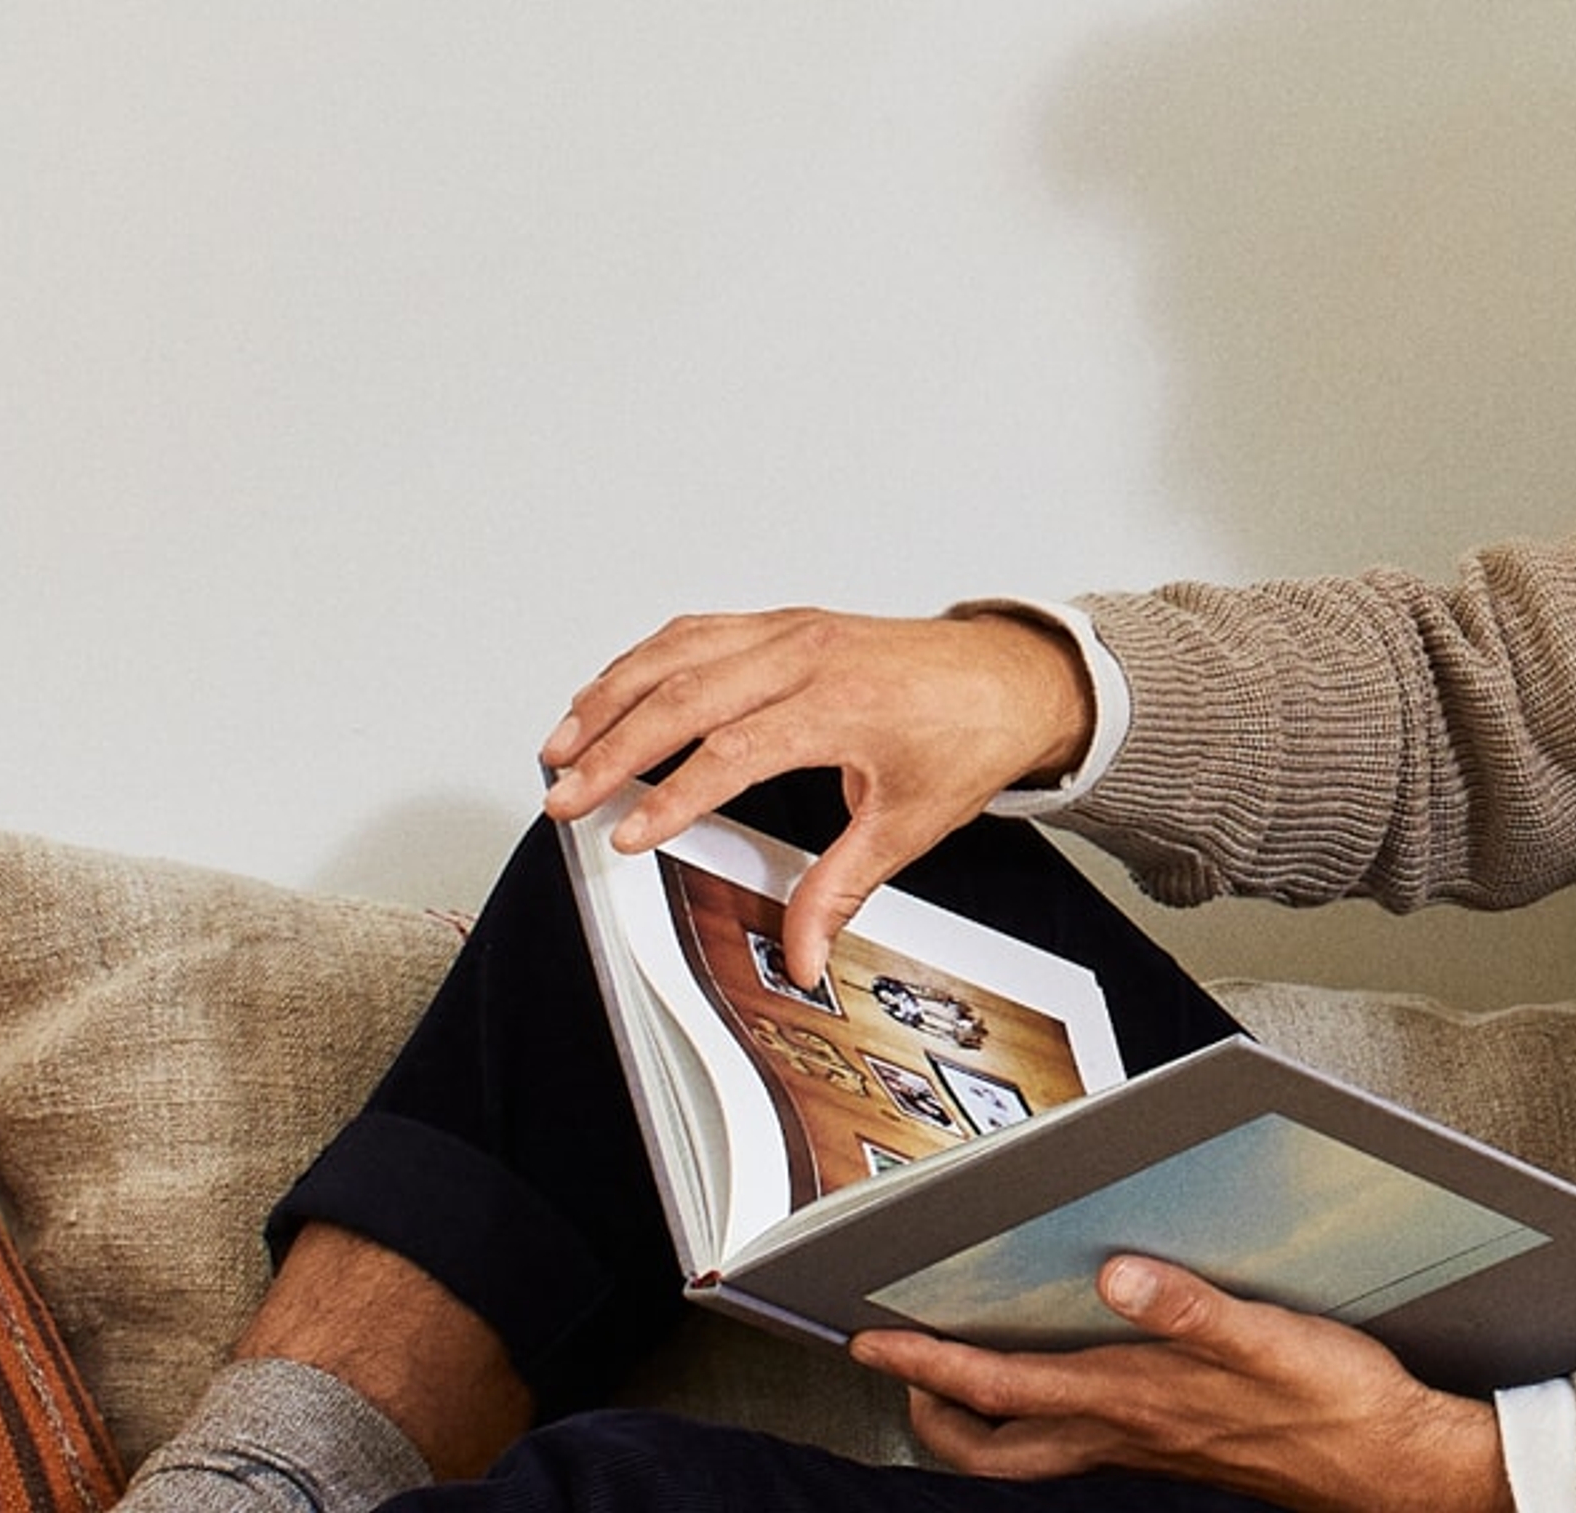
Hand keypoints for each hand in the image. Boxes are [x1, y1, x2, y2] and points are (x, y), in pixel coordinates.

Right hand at [538, 606, 1092, 983]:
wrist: (1010, 674)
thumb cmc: (966, 734)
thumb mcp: (910, 824)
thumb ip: (840, 889)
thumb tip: (801, 954)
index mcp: (838, 701)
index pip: (731, 750)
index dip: (670, 795)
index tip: (626, 832)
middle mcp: (806, 653)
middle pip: (685, 693)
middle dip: (613, 746)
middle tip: (564, 791)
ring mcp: (791, 629)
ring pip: (678, 651)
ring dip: (613, 693)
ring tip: (564, 740)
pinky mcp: (784, 622)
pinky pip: (698, 631)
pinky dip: (644, 660)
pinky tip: (613, 689)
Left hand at [854, 1259, 1514, 1510]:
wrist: (1397, 1467)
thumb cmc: (1338, 1403)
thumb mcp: (1271, 1339)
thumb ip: (1191, 1307)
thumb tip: (1115, 1274)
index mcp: (1134, 1401)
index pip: (1004, 1390)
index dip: (929, 1366)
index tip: (869, 1340)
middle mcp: (1127, 1432)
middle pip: (995, 1447)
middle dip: (932, 1411)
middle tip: (892, 1362)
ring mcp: (1147, 1446)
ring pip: (1032, 1449)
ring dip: (978, 1417)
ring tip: (949, 1367)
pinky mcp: (1174, 1444)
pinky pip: (1078, 1438)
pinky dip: (1037, 1412)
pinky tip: (1053, 1373)